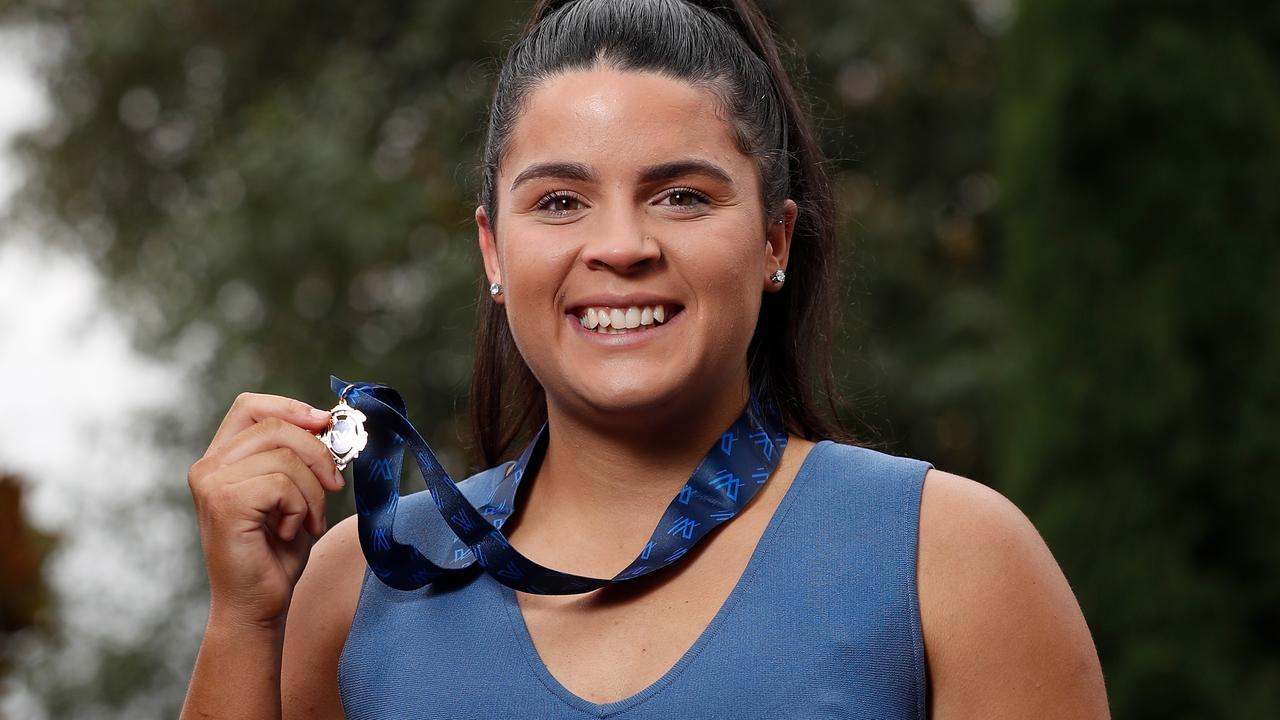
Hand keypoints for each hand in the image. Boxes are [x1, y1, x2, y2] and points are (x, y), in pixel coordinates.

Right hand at [188, 392, 345, 629]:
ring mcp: (212, 483)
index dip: (292, 408)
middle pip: (276, 427)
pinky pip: (283, 484)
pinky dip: (301, 509)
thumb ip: (299, 456)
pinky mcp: (224, 502)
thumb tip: (327, 423)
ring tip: (307, 521)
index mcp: (221, 459)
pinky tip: (290, 532)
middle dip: (318, 453)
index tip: (325, 423)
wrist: (258, 605)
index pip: (250, 406)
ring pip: (285, 457)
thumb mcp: (293, 492)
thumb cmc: (275, 553)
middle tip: (335, 484)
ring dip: (312, 492)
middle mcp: (208, 466)